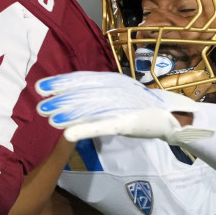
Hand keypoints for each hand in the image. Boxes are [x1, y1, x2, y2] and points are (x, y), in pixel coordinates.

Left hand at [36, 71, 213, 143]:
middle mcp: (116, 90)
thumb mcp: (121, 100)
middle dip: (60, 98)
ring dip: (67, 113)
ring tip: (48, 118)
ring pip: (90, 108)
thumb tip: (76, 101)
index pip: (84, 79)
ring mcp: (122, 105)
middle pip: (83, 93)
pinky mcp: (127, 122)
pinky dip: (84, 129)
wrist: (177, 116)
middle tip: (38, 103)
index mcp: (114, 82)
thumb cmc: (146, 110)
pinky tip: (67, 134)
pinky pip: (102, 126)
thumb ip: (101, 99)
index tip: (40, 86)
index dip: (62, 82)